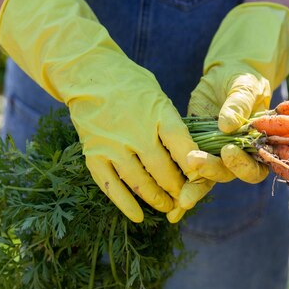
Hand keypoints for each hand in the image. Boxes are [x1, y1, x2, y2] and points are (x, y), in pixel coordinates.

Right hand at [0, 0, 211, 222]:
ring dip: (157, 199)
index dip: (194, 167)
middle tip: (186, 199)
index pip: (182, 147)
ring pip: (140, 182)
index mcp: (157, 113)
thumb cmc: (129, 84)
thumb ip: (171, 124)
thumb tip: (192, 156)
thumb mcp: (157, 95)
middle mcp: (135, 131)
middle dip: (178, 189)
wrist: (87, 72)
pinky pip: (111, 186)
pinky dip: (125, 204)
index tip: (201, 179)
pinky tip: (138, 216)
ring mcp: (113, 145)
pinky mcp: (93, 154)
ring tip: (168, 207)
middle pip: (163, 170)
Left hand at [187, 2, 288, 183]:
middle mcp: (238, 156)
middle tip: (195, 160)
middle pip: (227, 174)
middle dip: (212, 170)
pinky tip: (168, 167)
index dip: (243, 166)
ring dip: (194, 175)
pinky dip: (178, 165)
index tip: (228, 150)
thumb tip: (227, 125)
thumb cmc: (243, 81)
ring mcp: (215, 153)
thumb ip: (239, 105)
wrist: (225, 74)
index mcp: (257, 147)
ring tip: (184, 165)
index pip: (254, 169)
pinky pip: (186, 160)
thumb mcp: (245, 88)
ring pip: (206, 173)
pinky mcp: (195, 145)